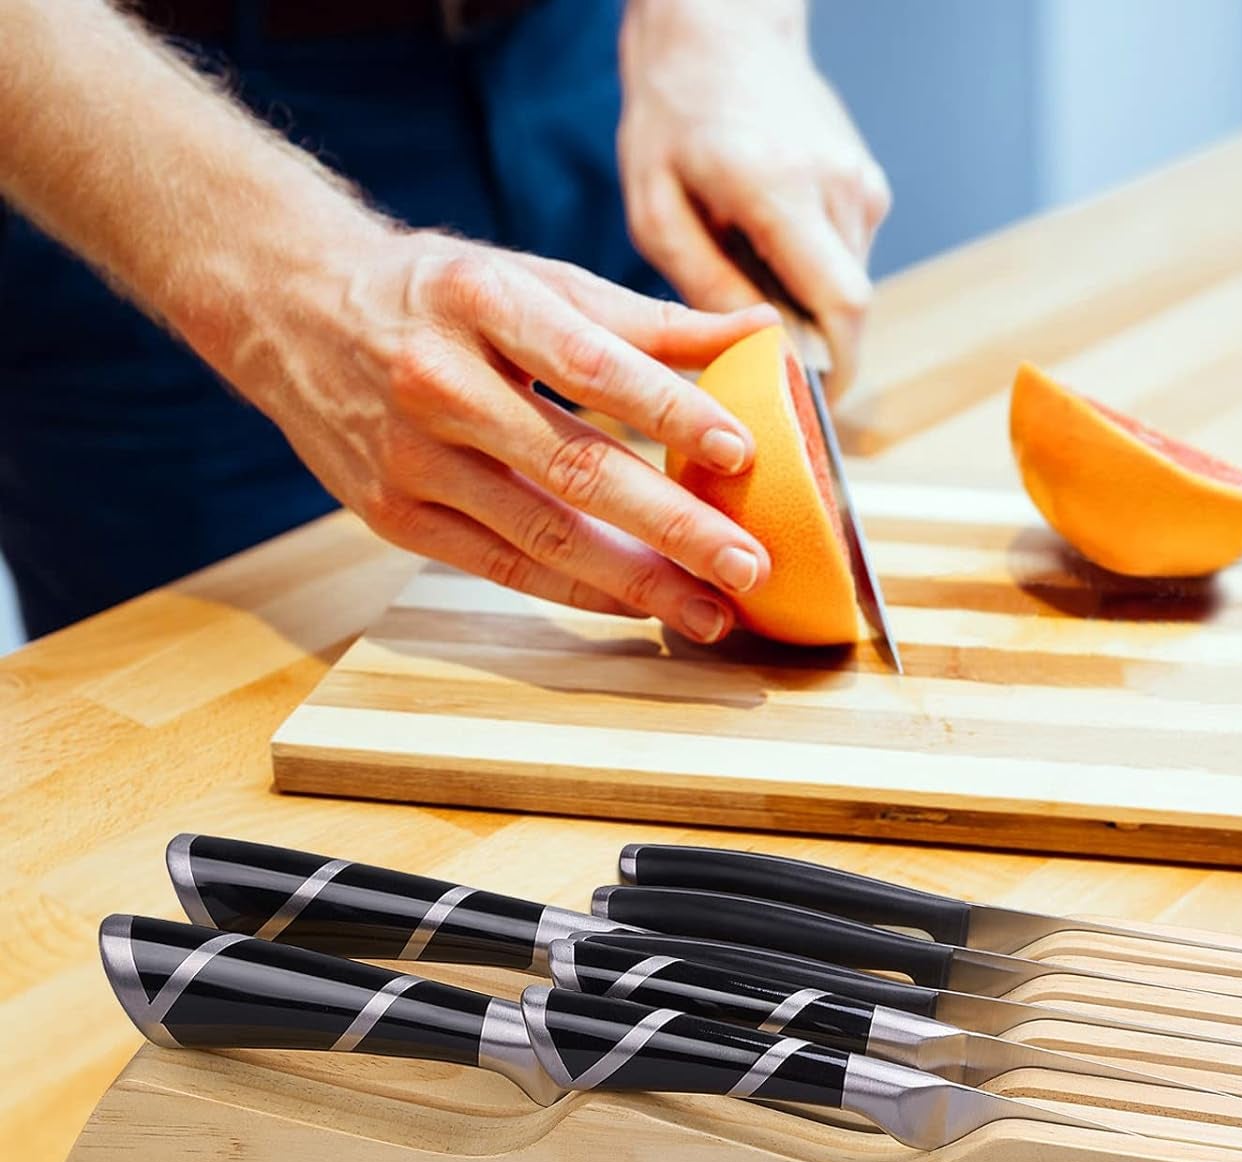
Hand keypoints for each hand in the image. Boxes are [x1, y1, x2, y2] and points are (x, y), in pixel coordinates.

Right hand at [228, 228, 780, 642]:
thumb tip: (757, 333)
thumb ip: (643, 318)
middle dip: (674, 526)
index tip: (743, 452)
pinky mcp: (393, 517)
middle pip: (575, 468)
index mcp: (479, 301)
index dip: (670, 410)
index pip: (592, 364)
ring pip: (542, 534)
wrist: (290, 308)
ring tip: (714, 611)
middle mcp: (438, 382)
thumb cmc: (435, 294)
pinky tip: (639, 607)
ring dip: (638, 582)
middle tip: (751, 565)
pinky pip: (502, 566)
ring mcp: (409, 459)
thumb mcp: (528, 279)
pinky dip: (577, 592)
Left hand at [618, 0, 890, 395]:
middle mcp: (838, 186)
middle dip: (819, 354)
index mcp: (781, 188)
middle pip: (852, 309)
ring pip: (851, 286)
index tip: (808, 413)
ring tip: (752, 290)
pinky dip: (813, 277)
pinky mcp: (869, 186)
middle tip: (768, 379)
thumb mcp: (657, 211)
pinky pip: (848, 258)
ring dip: (809, 310)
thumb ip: (706, 287)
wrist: (722, 28)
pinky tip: (769, 255)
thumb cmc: (673, 115)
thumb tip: (755, 355)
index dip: (834, 371)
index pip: (840, 307)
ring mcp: (862, 183)